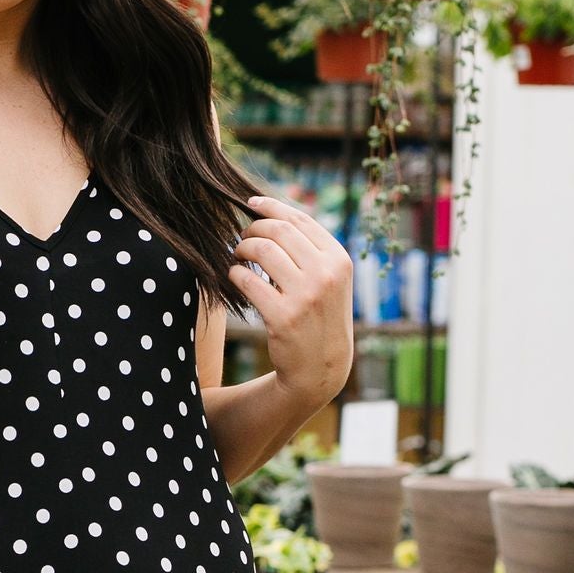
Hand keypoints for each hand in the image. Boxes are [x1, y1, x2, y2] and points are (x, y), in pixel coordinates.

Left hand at [231, 196, 353, 407]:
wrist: (320, 368)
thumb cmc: (320, 317)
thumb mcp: (330, 280)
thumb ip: (312, 249)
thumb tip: (274, 214)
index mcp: (339, 259)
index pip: (300, 219)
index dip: (271, 206)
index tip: (251, 204)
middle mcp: (326, 274)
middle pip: (278, 230)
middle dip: (253, 228)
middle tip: (242, 237)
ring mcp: (306, 296)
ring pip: (261, 250)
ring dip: (241, 248)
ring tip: (237, 256)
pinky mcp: (283, 317)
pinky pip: (248, 280)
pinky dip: (235, 273)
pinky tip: (234, 276)